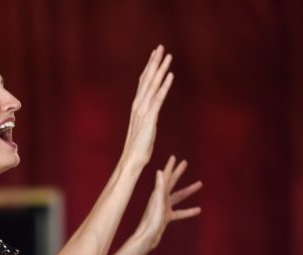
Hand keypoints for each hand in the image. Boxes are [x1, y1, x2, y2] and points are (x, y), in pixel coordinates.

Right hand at [122, 45, 173, 166]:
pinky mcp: (150, 118)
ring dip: (160, 69)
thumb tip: (151, 110)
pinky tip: (170, 75)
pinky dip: (164, 86)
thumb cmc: (138, 146)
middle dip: (154, 62)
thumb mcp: (143, 127)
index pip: (143, 82)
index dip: (149, 67)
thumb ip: (147, 115)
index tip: (154, 54)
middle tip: (160, 47)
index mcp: (137, 105)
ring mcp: (143, 110)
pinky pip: (158, 98)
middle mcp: (138, 104)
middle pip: (147, 79)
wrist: (132, 158)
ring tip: (167, 56)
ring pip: (153, 85)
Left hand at [136, 155, 201, 249]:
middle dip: (178, 173)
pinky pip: (180, 212)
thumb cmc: (152, 221)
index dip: (170, 167)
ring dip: (188, 191)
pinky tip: (198, 210)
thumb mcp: (157, 203)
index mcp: (158, 194)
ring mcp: (164, 208)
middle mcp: (160, 199)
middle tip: (185, 162)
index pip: (165, 177)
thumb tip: (159, 171)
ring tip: (199, 184)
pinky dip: (188, 211)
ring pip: (178, 197)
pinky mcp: (166, 217)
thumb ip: (159, 188)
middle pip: (171, 183)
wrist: (147, 238)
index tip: (174, 157)